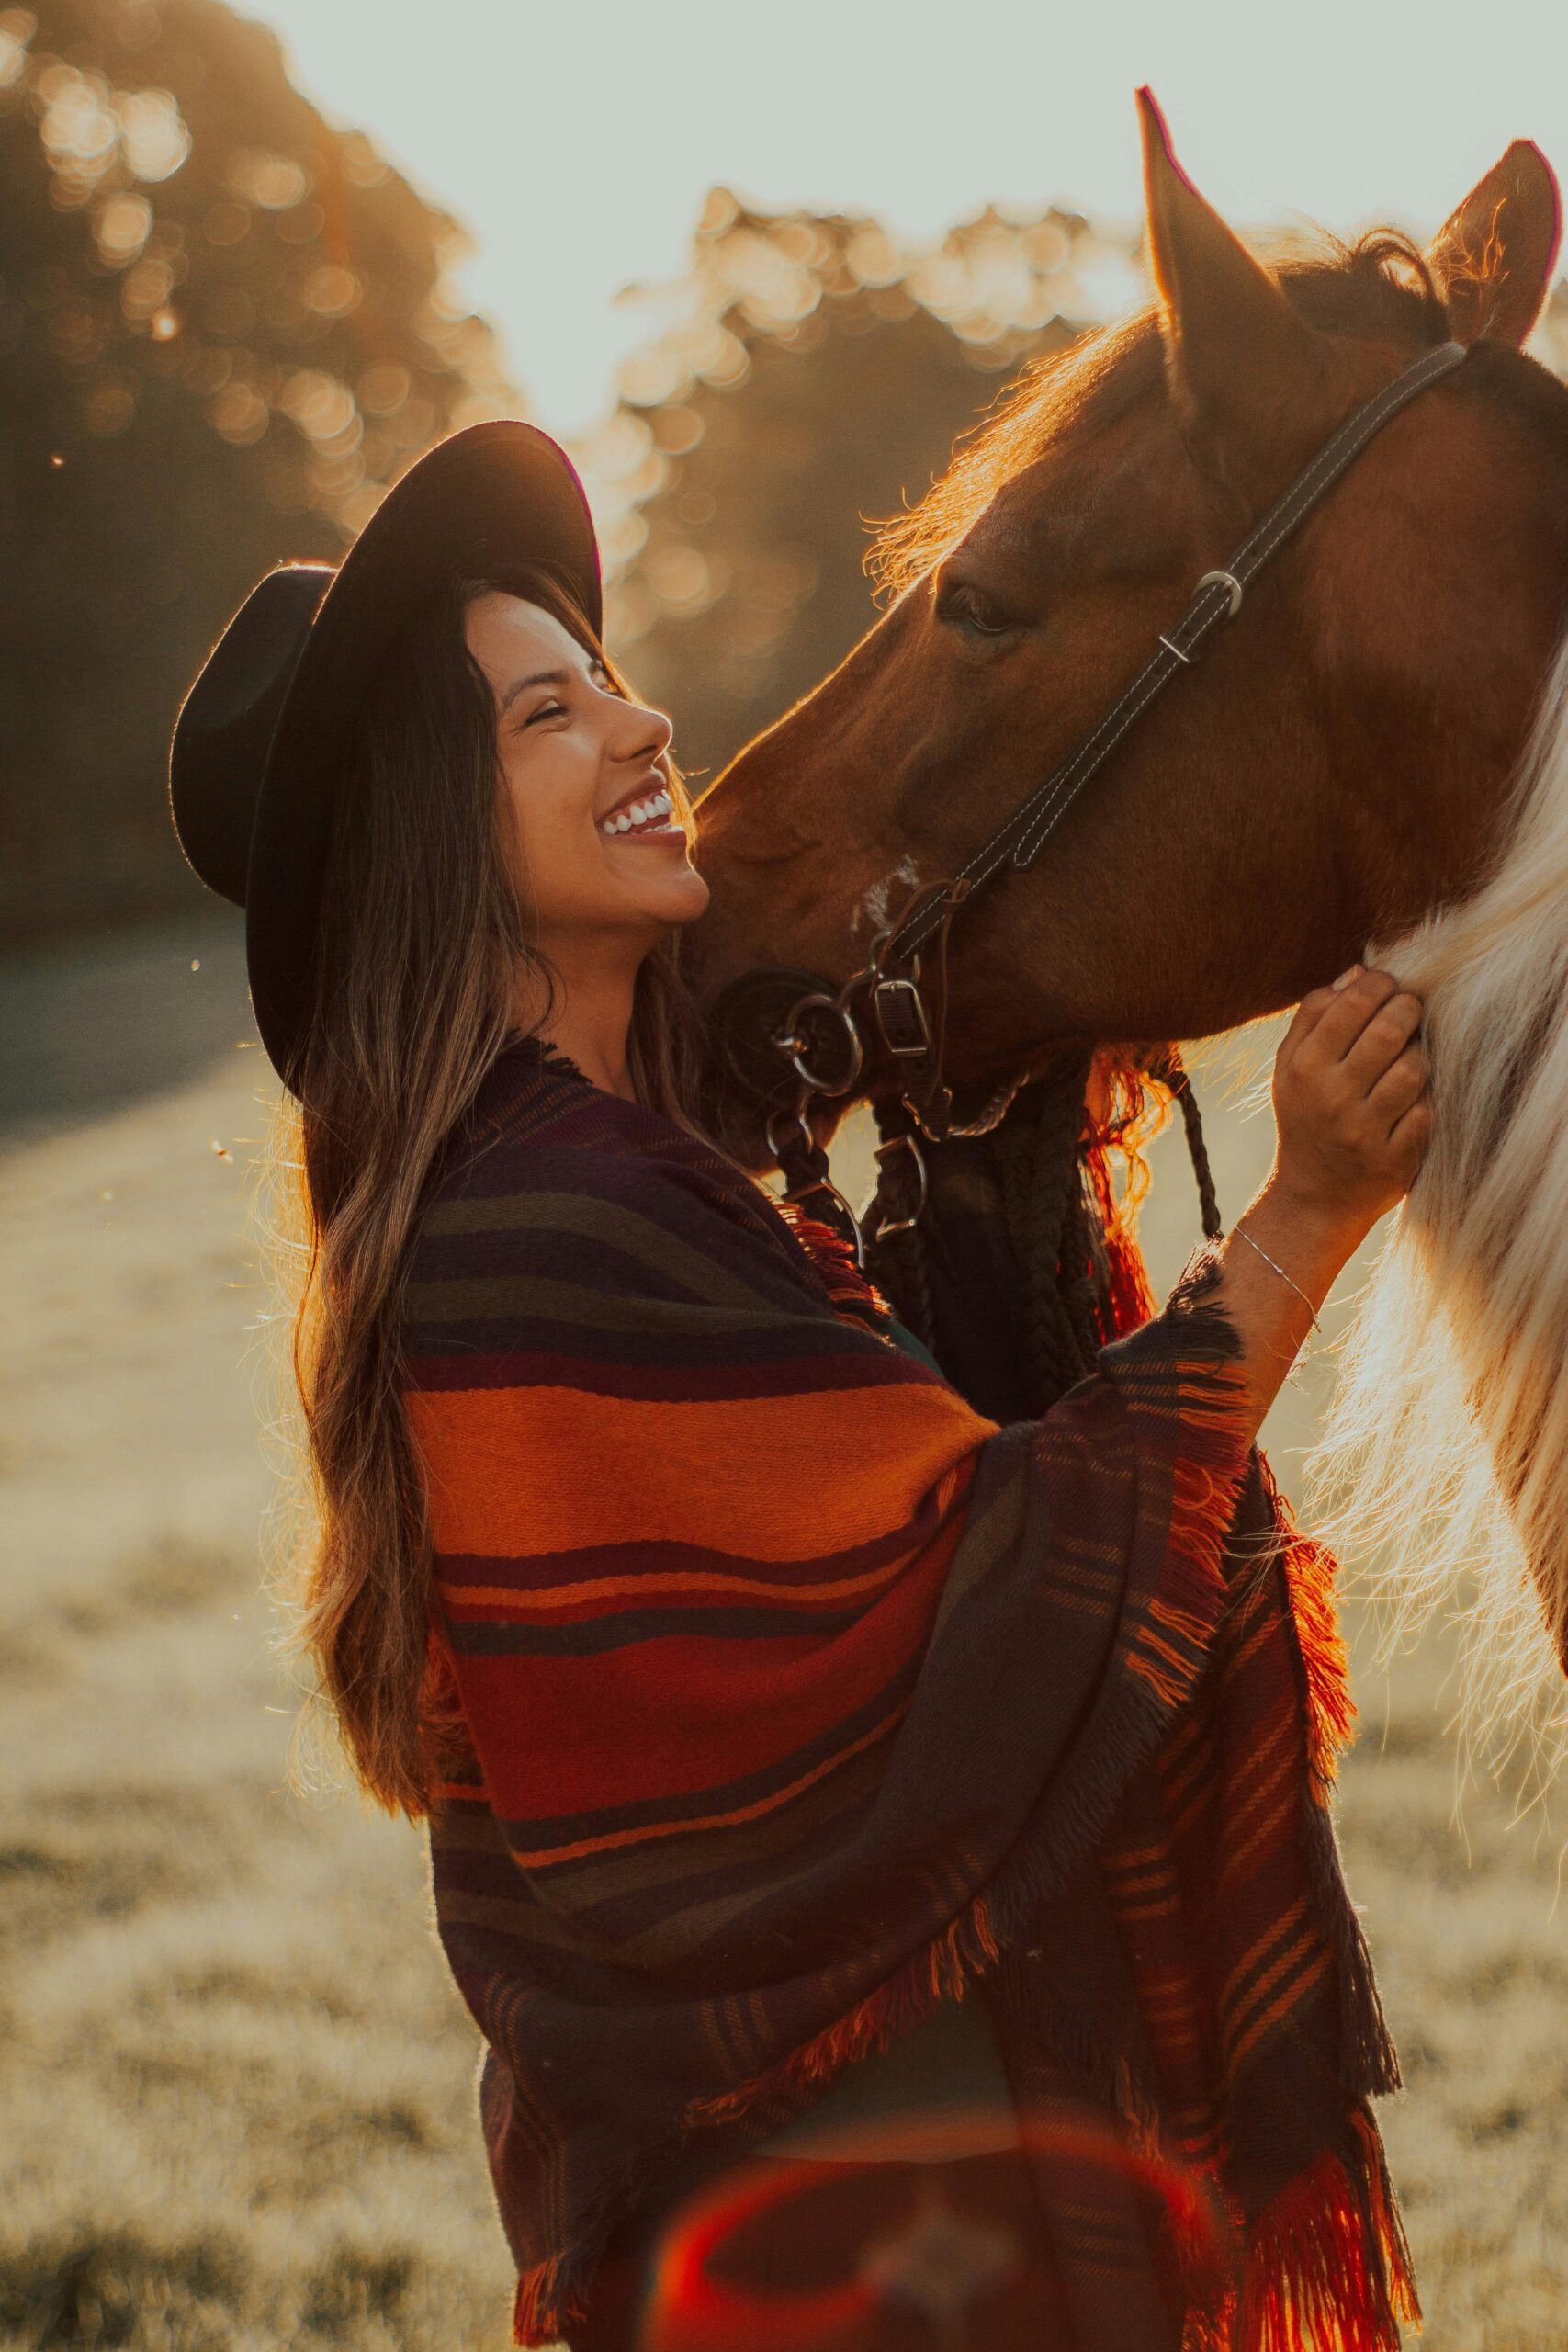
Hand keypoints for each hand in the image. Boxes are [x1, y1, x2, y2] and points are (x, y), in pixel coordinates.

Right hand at [1269, 964, 1430, 1245]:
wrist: (1310, 1198)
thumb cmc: (1306, 1118)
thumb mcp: (1291, 1068)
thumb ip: (1315, 1016)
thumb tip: (1359, 971)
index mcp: (1303, 1067)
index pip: (1352, 1003)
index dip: (1380, 985)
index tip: (1388, 988)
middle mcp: (1330, 1097)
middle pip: (1389, 1029)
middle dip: (1409, 1011)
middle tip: (1410, 1013)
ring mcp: (1362, 1131)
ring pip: (1414, 1068)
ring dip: (1420, 1057)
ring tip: (1410, 1059)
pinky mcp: (1392, 1160)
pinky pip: (1426, 1111)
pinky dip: (1425, 1102)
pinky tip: (1412, 1102)